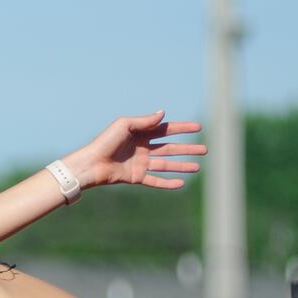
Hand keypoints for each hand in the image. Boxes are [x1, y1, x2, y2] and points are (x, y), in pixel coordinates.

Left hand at [66, 111, 205, 191]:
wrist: (92, 163)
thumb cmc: (105, 142)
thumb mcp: (125, 125)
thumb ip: (145, 121)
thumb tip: (164, 113)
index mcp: (141, 134)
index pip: (166, 130)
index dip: (182, 129)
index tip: (199, 128)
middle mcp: (143, 148)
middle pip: (170, 148)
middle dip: (188, 149)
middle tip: (205, 150)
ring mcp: (140, 164)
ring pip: (166, 165)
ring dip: (182, 166)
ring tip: (198, 167)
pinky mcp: (136, 178)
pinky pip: (155, 180)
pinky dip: (168, 183)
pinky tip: (181, 183)